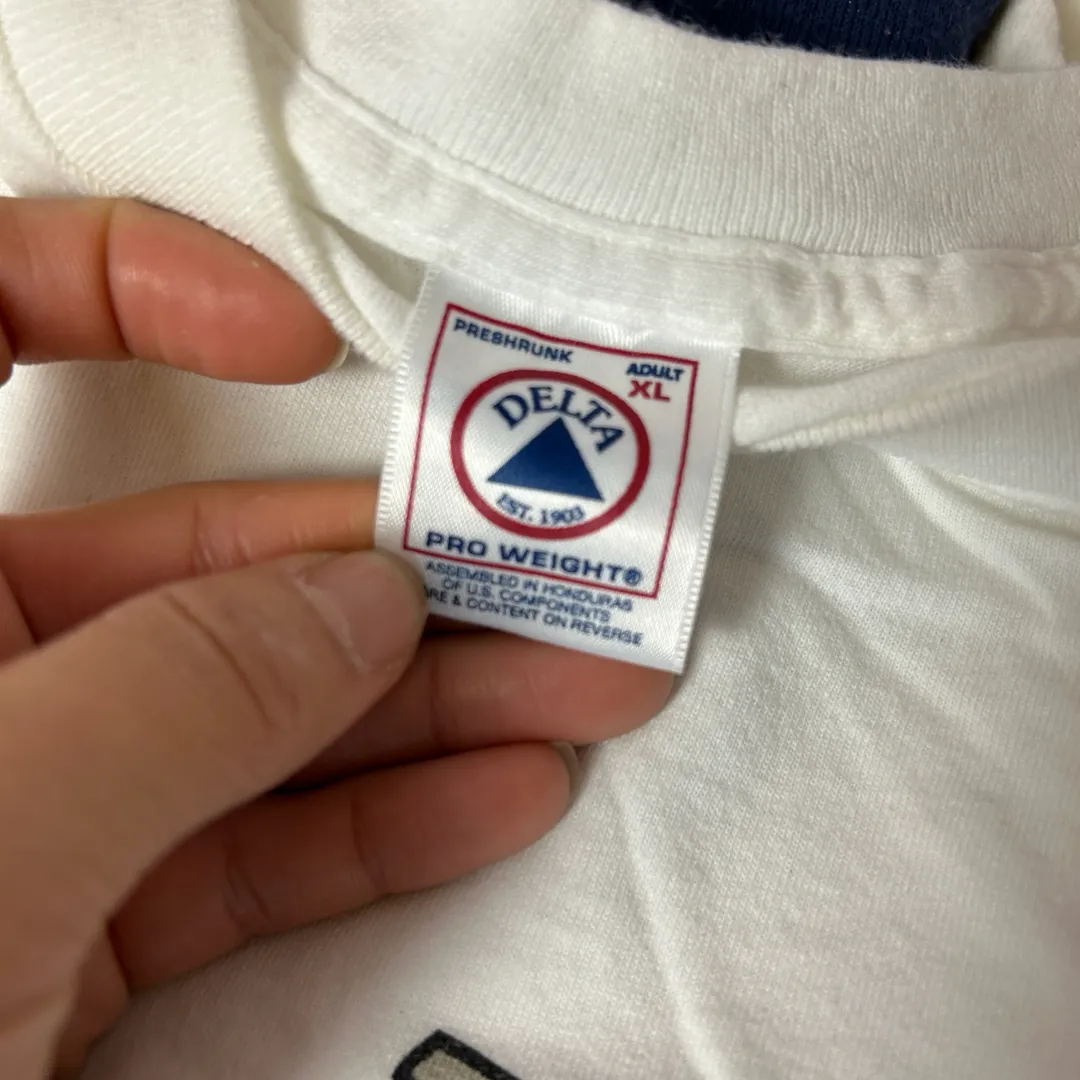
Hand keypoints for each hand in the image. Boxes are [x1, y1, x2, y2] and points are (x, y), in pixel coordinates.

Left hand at [0, 199, 671, 1078]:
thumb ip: (173, 693)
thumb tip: (365, 599)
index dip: (120, 279)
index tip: (294, 341)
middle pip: (186, 554)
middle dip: (385, 560)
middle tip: (548, 565)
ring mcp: (21, 793)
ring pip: (248, 707)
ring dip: (426, 697)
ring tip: (578, 684)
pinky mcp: (75, 925)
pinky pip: (245, 843)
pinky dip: (374, 822)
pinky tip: (497, 790)